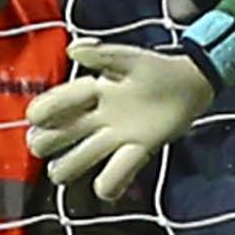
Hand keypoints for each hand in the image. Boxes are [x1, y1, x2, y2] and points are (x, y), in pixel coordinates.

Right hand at [25, 40, 215, 201]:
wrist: (191, 82)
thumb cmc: (155, 69)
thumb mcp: (129, 58)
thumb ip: (103, 54)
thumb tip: (73, 49)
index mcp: (88, 94)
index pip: (47, 108)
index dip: (43, 112)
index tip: (54, 108)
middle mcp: (93, 120)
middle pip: (48, 141)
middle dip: (44, 144)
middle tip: (57, 140)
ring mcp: (113, 139)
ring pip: (71, 164)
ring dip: (68, 168)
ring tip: (76, 163)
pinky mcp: (138, 150)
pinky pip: (114, 175)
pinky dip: (109, 184)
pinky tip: (108, 185)